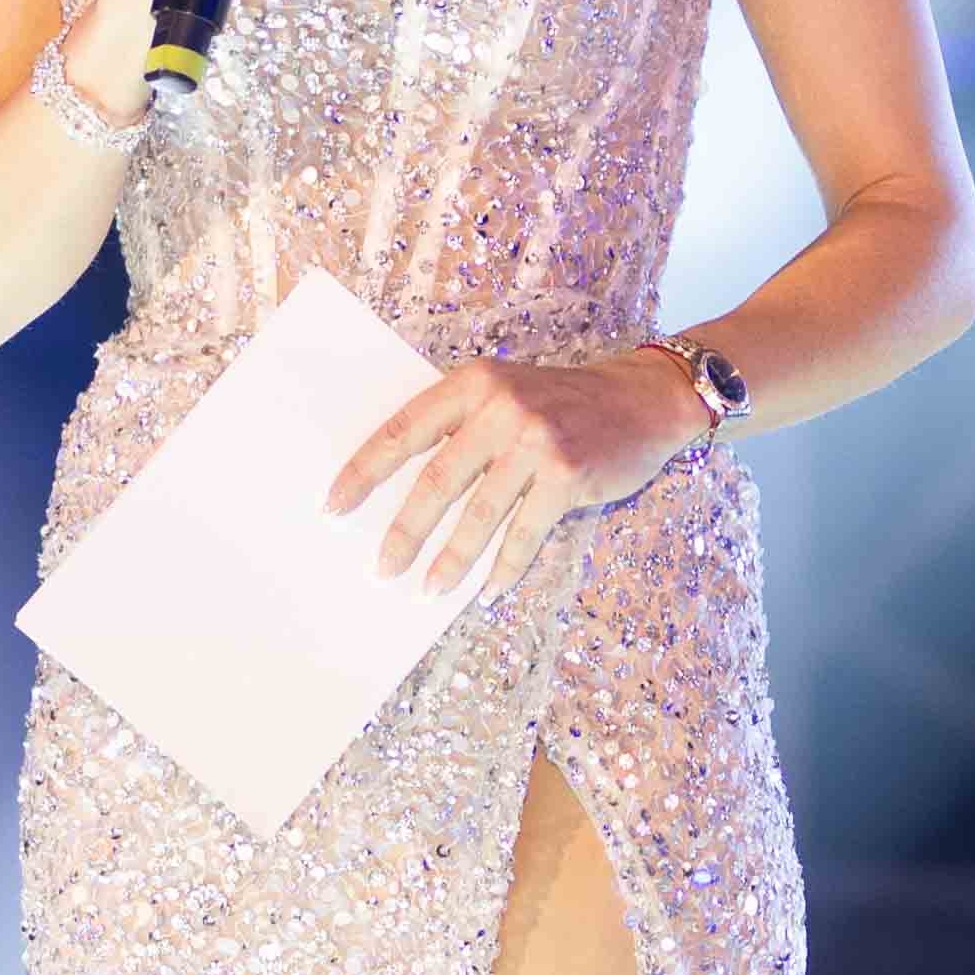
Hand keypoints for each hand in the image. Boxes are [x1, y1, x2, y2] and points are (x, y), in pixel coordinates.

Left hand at [325, 346, 710, 602]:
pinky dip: (504, 567)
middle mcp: (501, 407)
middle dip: (404, 531)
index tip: (334, 507)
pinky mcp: (568, 475)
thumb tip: (404, 493)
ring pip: (478, 514)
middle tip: (381, 568)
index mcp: (473, 383)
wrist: (641, 399)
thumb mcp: (505, 392)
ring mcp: (536, 441)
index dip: (364, 472)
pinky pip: (525, 533)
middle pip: (436, 480)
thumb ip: (461, 427)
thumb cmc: (562, 402)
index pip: (404, 431)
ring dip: (451, 559)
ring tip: (427, 589)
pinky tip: (487, 591)